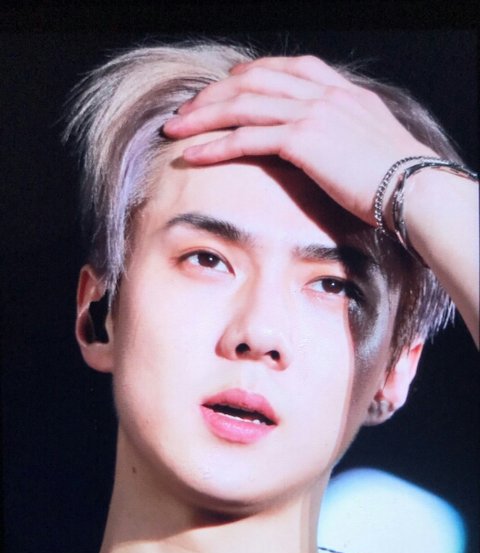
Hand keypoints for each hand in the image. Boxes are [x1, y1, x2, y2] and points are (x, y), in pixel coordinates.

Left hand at [162, 55, 435, 225]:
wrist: (414, 186)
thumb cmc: (396, 175)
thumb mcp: (369, 140)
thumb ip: (343, 131)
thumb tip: (327, 144)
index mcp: (339, 90)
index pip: (283, 69)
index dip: (247, 75)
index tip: (224, 86)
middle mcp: (322, 93)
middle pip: (253, 81)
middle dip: (213, 94)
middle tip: (185, 111)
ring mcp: (312, 112)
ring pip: (244, 104)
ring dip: (204, 116)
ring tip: (176, 129)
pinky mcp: (304, 140)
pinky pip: (249, 138)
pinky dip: (217, 145)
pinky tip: (194, 154)